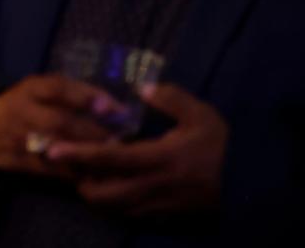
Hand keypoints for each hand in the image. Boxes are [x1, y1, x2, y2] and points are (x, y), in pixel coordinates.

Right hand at [0, 74, 122, 179]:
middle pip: (59, 121)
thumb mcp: (41, 89)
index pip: (58, 88)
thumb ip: (73, 93)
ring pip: (54, 148)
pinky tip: (88, 174)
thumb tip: (112, 106)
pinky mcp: (15, 160)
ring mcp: (17, 137)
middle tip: (117, 141)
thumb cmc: (25, 103)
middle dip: (91, 132)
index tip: (115, 109)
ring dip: (83, 154)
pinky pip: (46, 170)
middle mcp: (22, 111)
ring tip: (106, 159)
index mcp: (30, 88)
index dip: (86, 97)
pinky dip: (69, 173)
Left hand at [46, 83, 227, 216]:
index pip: (108, 159)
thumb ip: (170, 98)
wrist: (251, 184)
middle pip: (102, 195)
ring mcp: (158, 206)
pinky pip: (130, 215)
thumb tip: (143, 87)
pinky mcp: (165, 216)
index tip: (53, 150)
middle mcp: (152, 187)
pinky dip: (114, 204)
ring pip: (113, 210)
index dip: (78, 155)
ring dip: (95, 195)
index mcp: (158, 159)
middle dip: (79, 183)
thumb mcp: (201, 114)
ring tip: (87, 175)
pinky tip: (113, 187)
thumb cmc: (223, 146)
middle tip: (70, 165)